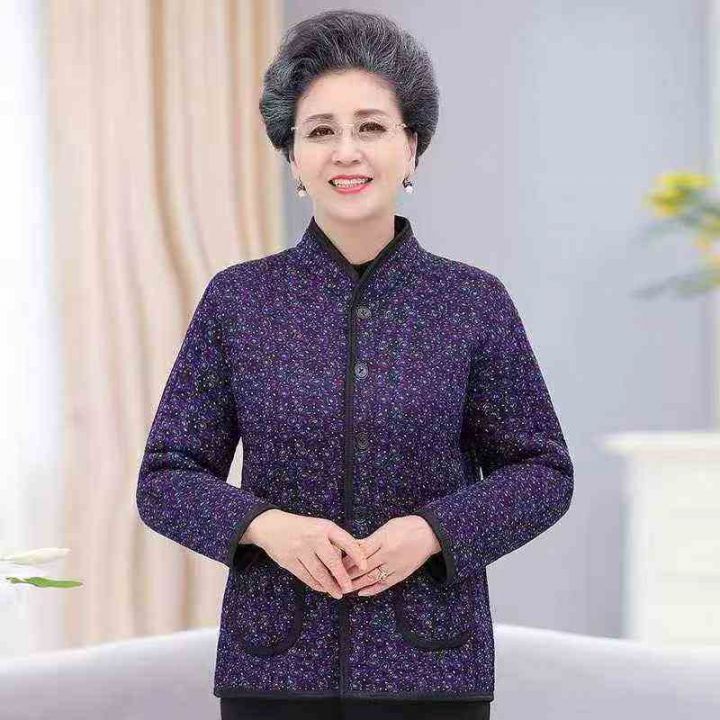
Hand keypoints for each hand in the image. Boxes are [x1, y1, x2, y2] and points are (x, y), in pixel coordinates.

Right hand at [242, 509, 368, 598]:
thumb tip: (354, 558)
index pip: (345, 541)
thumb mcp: (320, 526)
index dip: (356, 554)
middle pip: (331, 561)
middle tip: (349, 588)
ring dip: (329, 585)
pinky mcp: (289, 561)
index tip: (364, 566)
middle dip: (342, 577)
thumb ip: (334, 540)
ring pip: (318, 572)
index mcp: (324, 527)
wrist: (271, 526)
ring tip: (338, 593)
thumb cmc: (302, 528)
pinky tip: (323, 588)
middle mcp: (313, 538)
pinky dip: (316, 584)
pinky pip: (305, 576)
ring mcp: (300, 549)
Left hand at [340, 515, 440, 596]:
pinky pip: (384, 584)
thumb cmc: (406, 527)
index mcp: (383, 540)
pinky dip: (372, 590)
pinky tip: (361, 593)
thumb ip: (370, 539)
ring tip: (344, 588)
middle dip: (347, 574)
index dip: (346, 560)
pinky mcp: (401, 574)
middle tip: (334, 579)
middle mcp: (388, 554)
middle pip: (363, 567)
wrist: (430, 534)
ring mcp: (395, 566)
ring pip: (372, 578)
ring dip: (356, 585)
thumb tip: (353, 546)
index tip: (335, 564)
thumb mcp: (387, 527)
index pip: (360, 552)